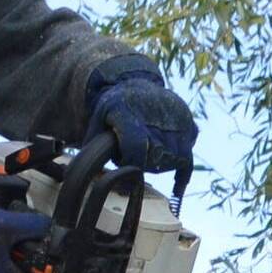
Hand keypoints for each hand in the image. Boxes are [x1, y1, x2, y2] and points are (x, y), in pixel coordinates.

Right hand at [0, 210, 50, 272]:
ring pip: (15, 271)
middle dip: (26, 253)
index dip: (47, 256)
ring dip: (12, 255)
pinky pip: (0, 272)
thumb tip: (50, 226)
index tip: (37, 241)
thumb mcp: (4, 225)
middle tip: (13, 237)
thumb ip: (34, 225)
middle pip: (31, 272)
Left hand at [84, 60, 196, 175]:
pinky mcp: (189, 127)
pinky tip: (176, 190)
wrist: (136, 82)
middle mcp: (157, 116)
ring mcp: (177, 121)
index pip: (136, 147)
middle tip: (133, 155)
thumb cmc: (113, 106)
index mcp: (130, 113)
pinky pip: (188, 157)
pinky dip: (182, 173)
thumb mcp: (98, 119)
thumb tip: (83, 172)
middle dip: (143, 163)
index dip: (130, 164)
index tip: (125, 171)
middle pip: (155, 157)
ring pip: (174, 159)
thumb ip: (93, 144)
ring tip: (147, 152)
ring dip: (160, 164)